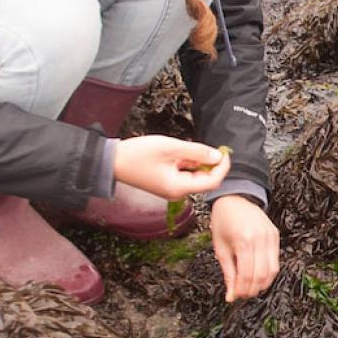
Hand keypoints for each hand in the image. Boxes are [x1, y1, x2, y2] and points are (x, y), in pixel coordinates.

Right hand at [113, 135, 230, 198]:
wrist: (112, 161)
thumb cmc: (137, 155)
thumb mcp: (171, 148)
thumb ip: (196, 152)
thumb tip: (217, 155)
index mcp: (179, 187)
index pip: (212, 182)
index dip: (222, 167)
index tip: (226, 152)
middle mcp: (177, 192)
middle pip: (204, 180)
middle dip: (211, 163)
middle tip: (211, 145)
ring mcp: (171, 188)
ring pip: (194, 175)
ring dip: (198, 161)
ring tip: (187, 147)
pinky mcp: (166, 182)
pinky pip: (184, 173)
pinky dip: (187, 162)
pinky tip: (180, 151)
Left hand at [210, 195, 279, 301]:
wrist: (235, 198)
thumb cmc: (224, 220)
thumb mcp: (220, 247)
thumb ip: (228, 272)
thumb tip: (231, 295)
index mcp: (243, 240)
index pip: (246, 274)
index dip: (241, 290)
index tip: (234, 297)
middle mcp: (259, 238)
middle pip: (261, 275)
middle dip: (251, 290)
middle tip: (241, 295)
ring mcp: (270, 236)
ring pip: (272, 270)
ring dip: (262, 284)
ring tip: (250, 288)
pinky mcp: (275, 235)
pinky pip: (276, 261)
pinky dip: (268, 273)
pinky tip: (258, 276)